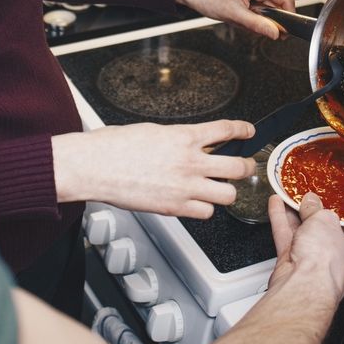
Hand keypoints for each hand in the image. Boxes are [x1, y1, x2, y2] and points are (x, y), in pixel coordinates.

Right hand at [53, 119, 256, 218]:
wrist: (94, 166)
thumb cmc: (114, 146)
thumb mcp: (153, 131)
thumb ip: (178, 139)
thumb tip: (192, 144)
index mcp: (184, 136)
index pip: (226, 130)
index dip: (243, 131)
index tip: (248, 132)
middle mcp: (190, 161)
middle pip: (238, 167)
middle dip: (245, 166)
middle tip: (244, 165)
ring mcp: (185, 187)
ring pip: (228, 195)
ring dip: (226, 191)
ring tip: (221, 188)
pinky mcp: (175, 208)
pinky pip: (206, 213)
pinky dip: (204, 209)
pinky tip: (197, 203)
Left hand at [174, 0, 294, 39]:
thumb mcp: (234, 15)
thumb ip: (258, 24)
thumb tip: (276, 33)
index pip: (286, 0)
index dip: (288, 18)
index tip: (283, 33)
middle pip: (277, 6)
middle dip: (267, 20)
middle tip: (249, 25)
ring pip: (268, 8)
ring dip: (257, 18)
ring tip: (239, 18)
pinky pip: (260, 6)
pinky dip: (251, 14)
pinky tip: (238, 14)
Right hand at [267, 192, 343, 303]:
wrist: (302, 285)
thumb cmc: (326, 263)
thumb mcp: (326, 221)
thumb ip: (318, 209)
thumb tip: (311, 203)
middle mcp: (339, 259)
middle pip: (332, 232)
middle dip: (322, 214)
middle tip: (316, 198)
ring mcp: (315, 262)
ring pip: (306, 233)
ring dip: (298, 214)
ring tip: (293, 197)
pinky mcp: (295, 264)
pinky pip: (288, 237)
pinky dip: (281, 221)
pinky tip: (277, 205)